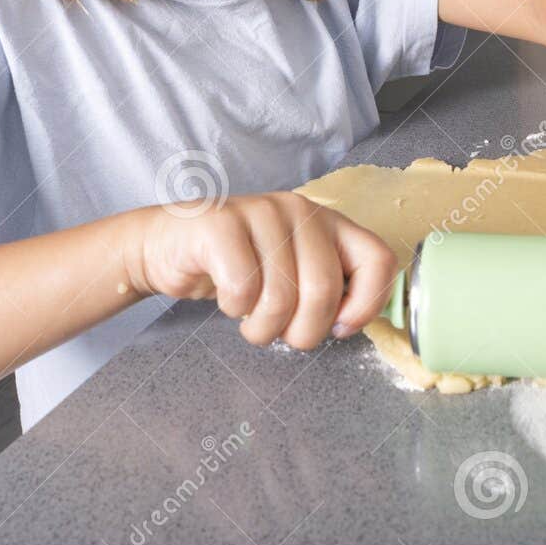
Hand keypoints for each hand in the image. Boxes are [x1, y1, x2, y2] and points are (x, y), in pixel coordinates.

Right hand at [125, 192, 398, 349]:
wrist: (167, 247)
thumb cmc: (236, 268)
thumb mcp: (292, 274)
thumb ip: (327, 289)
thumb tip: (351, 322)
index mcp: (329, 223)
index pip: (378, 259)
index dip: (366, 305)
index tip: (339, 327)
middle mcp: (300, 211)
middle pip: (325, 290)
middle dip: (303, 332)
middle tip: (281, 334)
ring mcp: (261, 211)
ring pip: (282, 297)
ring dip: (264, 329)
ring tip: (251, 321)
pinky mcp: (221, 223)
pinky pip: (243, 289)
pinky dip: (235, 310)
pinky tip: (227, 299)